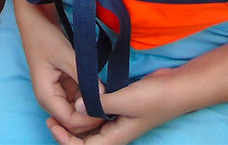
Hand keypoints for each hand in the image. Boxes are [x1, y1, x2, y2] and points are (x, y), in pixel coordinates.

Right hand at [16, 2, 105, 138]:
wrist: (35, 20)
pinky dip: (91, 96)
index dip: (89, 118)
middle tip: (113, 103)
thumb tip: (103, 95)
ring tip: (111, 96)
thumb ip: (83, 74)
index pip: (71, 121)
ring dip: (93, 105)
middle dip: (92, 115)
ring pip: (79, 110)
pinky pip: (80, 98)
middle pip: (74, 120)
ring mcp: (58, 93)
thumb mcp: (64, 53)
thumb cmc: (44, 36)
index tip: (108, 107)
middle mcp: (51, 99)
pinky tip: (102, 88)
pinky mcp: (65, 85)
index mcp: (46, 96)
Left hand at [47, 68, 180, 144]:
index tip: (53, 123)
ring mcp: (116, 119)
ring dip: (76, 118)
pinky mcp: (119, 107)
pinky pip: (98, 111)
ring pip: (90, 125)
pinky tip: (78, 93)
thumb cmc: (155, 98)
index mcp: (115, 137)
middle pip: (84, 138)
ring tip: (61, 103)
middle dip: (66, 130)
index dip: (66, 140)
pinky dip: (87, 106)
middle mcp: (113, 131)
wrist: (176, 87)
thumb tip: (76, 106)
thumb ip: (100, 104)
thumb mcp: (126, 99)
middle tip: (51, 114)